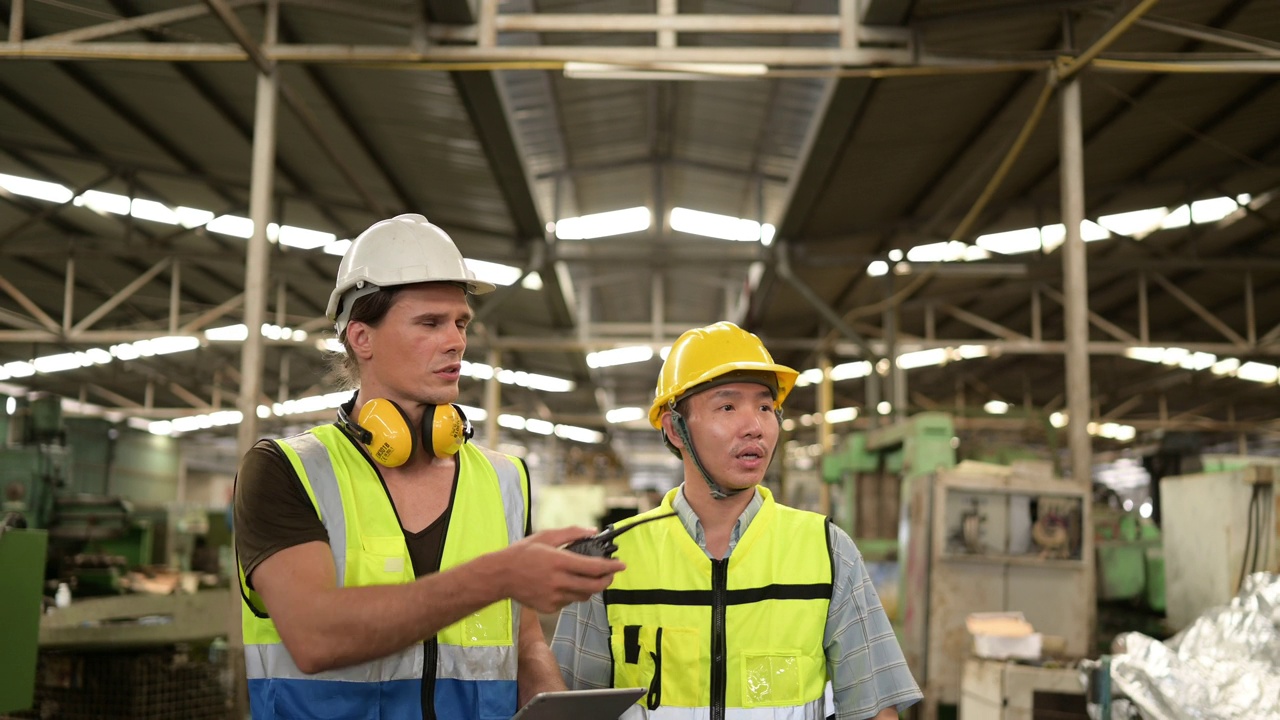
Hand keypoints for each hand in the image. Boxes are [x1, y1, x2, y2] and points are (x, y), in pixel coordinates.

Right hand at [498, 527, 625, 612]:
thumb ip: (571, 533)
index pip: (593, 567)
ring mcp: (554, 597)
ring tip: (587, 578)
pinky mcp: (549, 608)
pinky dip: (572, 594)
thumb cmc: (523, 553)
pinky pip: (569, 602)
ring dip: (590, 588)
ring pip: (583, 596)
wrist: (500, 575)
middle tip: (610, 574)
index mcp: (559, 562)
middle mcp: (558, 582)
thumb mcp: (546, 536)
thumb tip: (593, 531)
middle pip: (593, 586)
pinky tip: (565, 584)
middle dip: (607, 580)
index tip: (622, 565)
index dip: (611, 567)